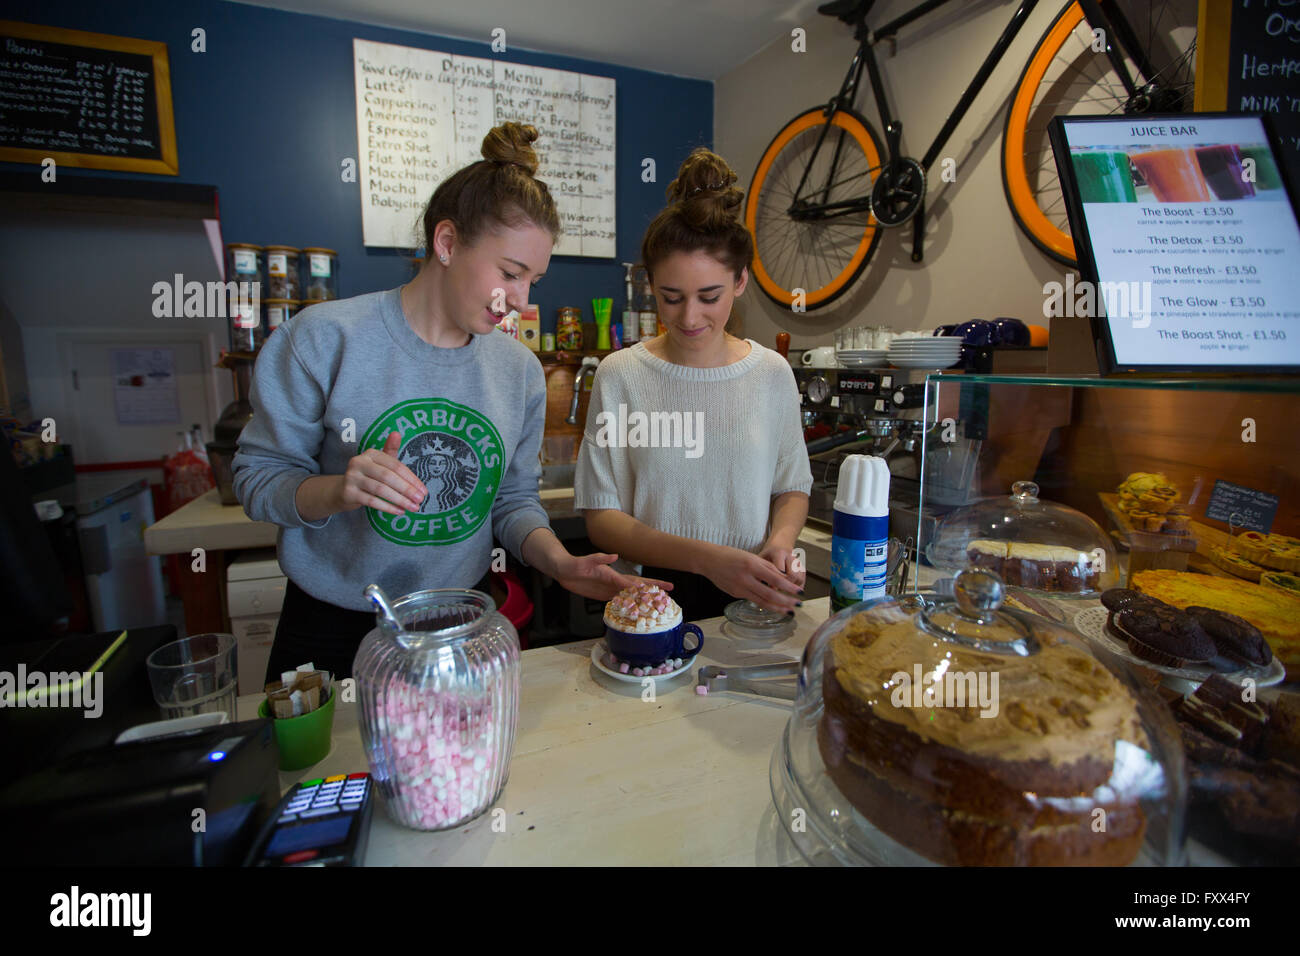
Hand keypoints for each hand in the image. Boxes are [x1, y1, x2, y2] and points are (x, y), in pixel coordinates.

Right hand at [337, 431, 426, 515]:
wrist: (343, 490)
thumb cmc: (368, 475)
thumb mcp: (380, 462)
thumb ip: (390, 450)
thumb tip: (396, 433)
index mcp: (371, 454)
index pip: (395, 466)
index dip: (411, 479)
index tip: (423, 490)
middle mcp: (359, 462)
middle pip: (388, 477)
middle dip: (407, 490)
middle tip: (420, 500)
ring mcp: (352, 477)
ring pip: (380, 490)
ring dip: (400, 500)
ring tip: (413, 507)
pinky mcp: (348, 492)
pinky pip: (371, 501)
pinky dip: (387, 507)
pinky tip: (399, 511)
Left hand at [551, 552, 673, 602]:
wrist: (563, 569)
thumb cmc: (573, 564)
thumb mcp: (585, 561)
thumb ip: (599, 559)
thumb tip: (614, 555)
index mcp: (611, 573)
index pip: (631, 581)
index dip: (644, 585)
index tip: (657, 589)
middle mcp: (614, 581)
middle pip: (638, 586)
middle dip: (654, 588)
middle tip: (670, 590)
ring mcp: (610, 588)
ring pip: (632, 595)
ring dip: (645, 598)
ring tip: (660, 601)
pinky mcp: (604, 595)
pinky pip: (620, 601)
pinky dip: (630, 605)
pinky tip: (638, 610)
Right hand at [701, 545, 800, 612]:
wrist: (709, 560)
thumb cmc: (731, 555)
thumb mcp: (751, 556)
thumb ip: (767, 568)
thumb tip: (783, 579)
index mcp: (752, 565)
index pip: (775, 579)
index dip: (789, 588)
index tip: (800, 592)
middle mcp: (746, 578)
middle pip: (770, 594)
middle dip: (786, 601)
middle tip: (798, 604)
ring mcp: (739, 588)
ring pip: (762, 602)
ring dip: (778, 608)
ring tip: (789, 611)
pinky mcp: (735, 594)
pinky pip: (754, 601)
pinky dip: (766, 604)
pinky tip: (774, 606)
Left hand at [759, 538, 805, 590]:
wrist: (780, 545)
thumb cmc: (768, 554)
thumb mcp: (761, 558)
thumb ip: (761, 570)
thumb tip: (761, 586)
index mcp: (779, 553)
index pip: (780, 570)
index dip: (775, 582)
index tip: (770, 589)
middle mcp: (791, 556)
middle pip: (793, 575)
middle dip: (785, 585)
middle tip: (777, 589)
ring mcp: (798, 562)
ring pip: (799, 579)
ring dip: (791, 587)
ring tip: (782, 589)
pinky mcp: (802, 567)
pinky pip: (802, 581)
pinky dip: (796, 587)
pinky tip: (788, 588)